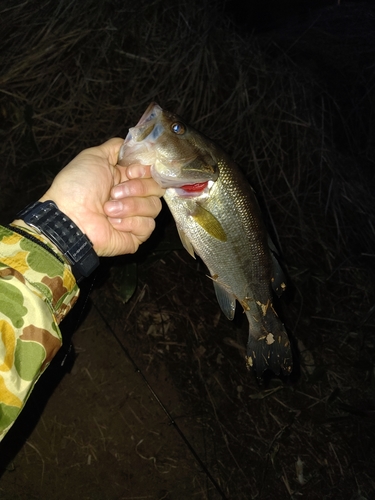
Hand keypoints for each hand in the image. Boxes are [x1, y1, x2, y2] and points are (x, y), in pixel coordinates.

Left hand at [39, 138, 164, 256]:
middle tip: (114, 192)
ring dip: (130, 205)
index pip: (152, 172)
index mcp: (125, 179)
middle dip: (137, 188)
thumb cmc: (77, 187)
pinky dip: (130, 222)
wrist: (70, 217)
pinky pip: (148, 225)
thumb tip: (131, 145)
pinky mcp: (137, 236)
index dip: (145, 170)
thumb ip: (116, 148)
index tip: (131, 171)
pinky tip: (113, 223)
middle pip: (157, 188)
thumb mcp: (94, 156)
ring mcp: (136, 217)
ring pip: (154, 206)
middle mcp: (133, 197)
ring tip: (108, 209)